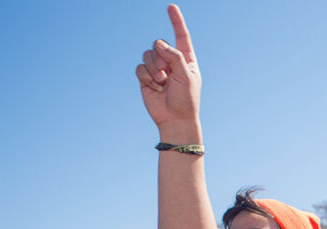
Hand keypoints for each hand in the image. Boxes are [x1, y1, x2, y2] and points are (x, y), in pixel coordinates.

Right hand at [135, 5, 201, 132]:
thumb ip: (174, 57)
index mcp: (186, 59)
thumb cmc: (186, 99)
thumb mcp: (186, 76)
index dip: (176, 21)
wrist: (175, 119)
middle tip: (166, 75)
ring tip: (162, 83)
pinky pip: (140, 68)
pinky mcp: (146, 78)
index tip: (171, 7)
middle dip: (160, 58)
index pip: (181, 36)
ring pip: (147, 55)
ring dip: (153, 70)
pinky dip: (146, 77)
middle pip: (158, 45)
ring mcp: (158, 69)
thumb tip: (159, 43)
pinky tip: (155, 88)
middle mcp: (171, 61)